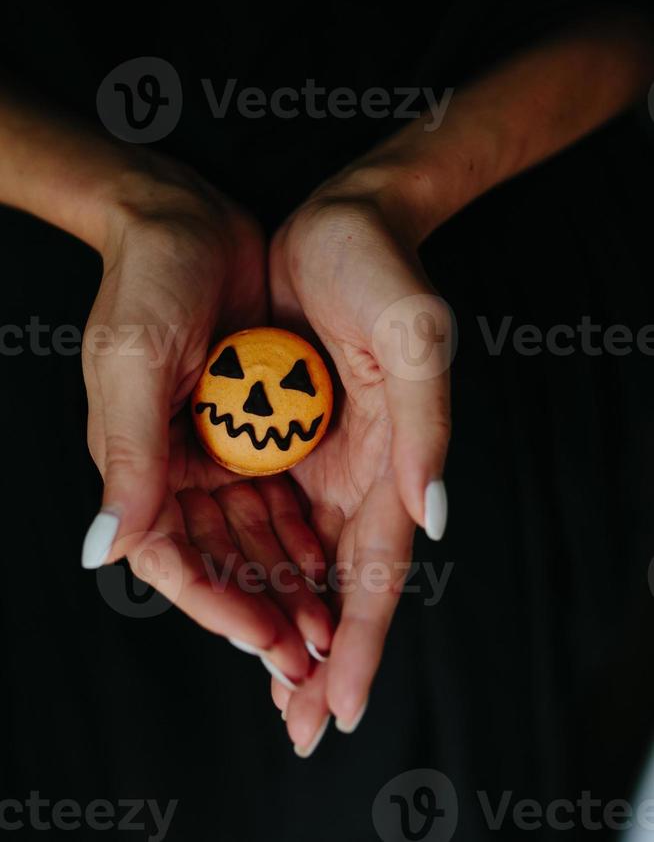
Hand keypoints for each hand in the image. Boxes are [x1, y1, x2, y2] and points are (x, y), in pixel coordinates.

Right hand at [81, 166, 331, 685]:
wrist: (187, 219)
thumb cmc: (149, 282)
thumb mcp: (133, 364)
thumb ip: (127, 457)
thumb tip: (103, 552)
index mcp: (137, 460)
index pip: (173, 560)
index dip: (217, 606)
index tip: (264, 645)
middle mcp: (175, 465)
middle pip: (218, 561)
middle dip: (261, 612)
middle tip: (310, 663)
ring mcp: (217, 447)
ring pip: (254, 539)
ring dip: (288, 585)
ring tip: (330, 632)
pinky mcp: (253, 425)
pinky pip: (278, 496)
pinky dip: (302, 534)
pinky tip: (334, 565)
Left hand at [269, 172, 451, 752]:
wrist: (342, 223)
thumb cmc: (384, 274)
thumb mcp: (413, 340)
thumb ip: (426, 429)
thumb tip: (431, 518)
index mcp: (395, 462)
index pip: (378, 571)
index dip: (360, 642)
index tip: (335, 708)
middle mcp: (360, 473)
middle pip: (339, 584)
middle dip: (321, 655)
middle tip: (298, 725)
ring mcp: (321, 458)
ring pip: (302, 561)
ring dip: (285, 621)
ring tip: (268, 684)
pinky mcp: (285, 435)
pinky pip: (269, 514)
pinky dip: (259, 563)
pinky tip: (240, 598)